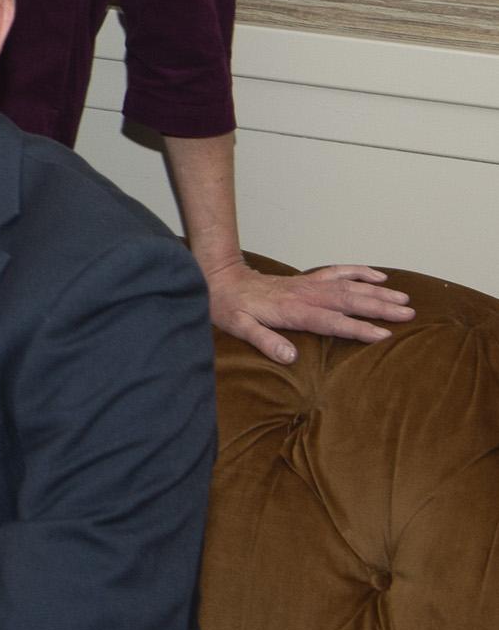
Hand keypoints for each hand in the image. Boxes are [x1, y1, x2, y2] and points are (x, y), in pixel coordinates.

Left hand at [204, 256, 412, 364]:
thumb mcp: (239, 327)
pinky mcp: (308, 279)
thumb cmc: (229, 306)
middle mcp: (306, 294)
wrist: (221, 279)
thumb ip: (263, 340)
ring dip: (377, 292)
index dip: (356, 328)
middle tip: (408, 314)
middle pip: (348, 300)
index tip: (382, 334)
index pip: (331, 321)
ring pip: (349, 285)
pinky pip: (338, 272)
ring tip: (404, 300)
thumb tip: (289, 357)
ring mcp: (309, 284)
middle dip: (379, 307)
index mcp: (292, 310)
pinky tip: (379, 276)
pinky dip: (360, 272)